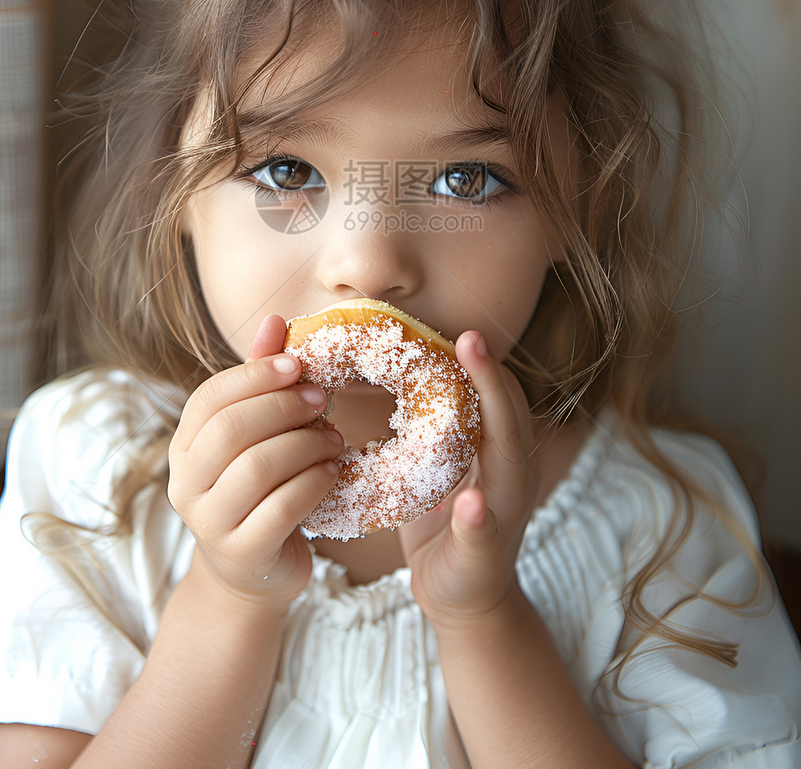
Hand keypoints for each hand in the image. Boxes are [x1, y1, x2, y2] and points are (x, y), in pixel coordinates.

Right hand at [167, 315, 342, 607]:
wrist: (253, 573)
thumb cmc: (258, 490)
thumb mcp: (256, 434)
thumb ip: (261, 380)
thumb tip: (274, 318)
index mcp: (184, 447)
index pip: (208, 399)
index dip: (254, 376)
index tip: (297, 365)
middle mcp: (185, 484)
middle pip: (231, 430)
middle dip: (283, 408)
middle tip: (324, 401)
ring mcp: (208, 523)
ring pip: (257, 468)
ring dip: (305, 445)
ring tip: (334, 439)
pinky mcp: (242, 553)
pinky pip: (281, 509)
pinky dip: (313, 483)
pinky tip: (331, 473)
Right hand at [398, 330, 536, 626]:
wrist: (469, 600)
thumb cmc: (467, 583)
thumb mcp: (469, 566)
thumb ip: (476, 536)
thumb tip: (475, 504)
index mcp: (511, 479)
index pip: (504, 414)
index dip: (488, 375)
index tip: (469, 338)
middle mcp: (507, 459)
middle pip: (502, 394)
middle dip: (475, 359)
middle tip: (434, 328)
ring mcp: (491, 457)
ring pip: (486, 398)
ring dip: (463, 368)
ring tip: (425, 338)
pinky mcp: (470, 458)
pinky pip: (466, 412)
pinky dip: (448, 387)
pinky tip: (417, 373)